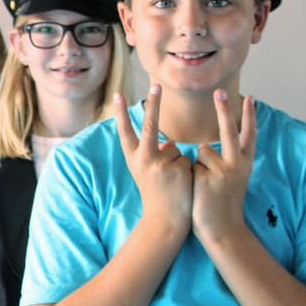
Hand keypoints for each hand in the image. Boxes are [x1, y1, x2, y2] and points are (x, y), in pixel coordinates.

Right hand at [115, 85, 192, 236]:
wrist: (165, 221)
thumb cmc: (157, 194)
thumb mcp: (148, 173)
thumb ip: (156, 153)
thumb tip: (169, 142)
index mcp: (134, 159)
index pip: (125, 131)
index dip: (120, 113)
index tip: (117, 94)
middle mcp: (144, 159)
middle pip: (149, 126)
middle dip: (154, 103)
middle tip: (156, 84)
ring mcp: (161, 164)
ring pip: (175, 149)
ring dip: (178, 162)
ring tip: (173, 183)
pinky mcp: (177, 169)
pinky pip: (188, 158)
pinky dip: (188, 169)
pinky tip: (182, 185)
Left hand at [192, 90, 254, 241]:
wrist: (223, 229)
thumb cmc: (222, 202)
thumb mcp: (228, 179)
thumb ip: (218, 160)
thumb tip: (202, 145)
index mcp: (244, 163)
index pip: (248, 134)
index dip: (250, 116)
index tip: (251, 96)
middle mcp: (237, 164)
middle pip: (229, 131)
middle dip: (224, 109)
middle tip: (219, 91)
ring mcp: (223, 170)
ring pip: (201, 150)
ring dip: (197, 163)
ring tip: (205, 185)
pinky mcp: (207, 177)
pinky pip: (190, 163)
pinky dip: (189, 174)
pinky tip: (198, 190)